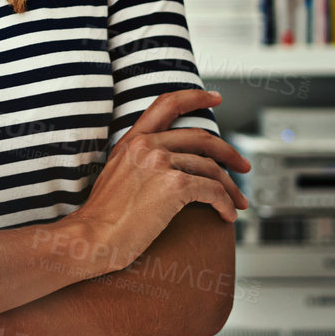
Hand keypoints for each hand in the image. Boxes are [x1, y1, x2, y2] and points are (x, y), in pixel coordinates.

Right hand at [72, 87, 250, 272]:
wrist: (91, 238)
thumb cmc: (101, 218)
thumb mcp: (115, 176)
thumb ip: (138, 163)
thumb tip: (167, 169)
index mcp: (132, 141)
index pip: (167, 104)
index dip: (195, 97)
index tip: (215, 97)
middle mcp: (147, 146)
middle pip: (201, 137)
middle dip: (228, 152)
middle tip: (243, 165)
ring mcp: (161, 163)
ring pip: (211, 168)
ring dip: (231, 187)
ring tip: (239, 202)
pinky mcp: (174, 186)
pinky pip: (213, 190)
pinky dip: (226, 203)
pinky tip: (228, 215)